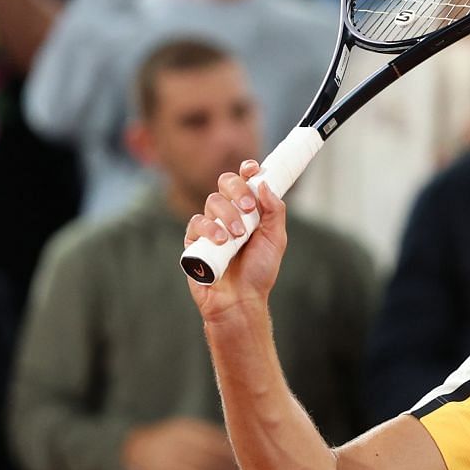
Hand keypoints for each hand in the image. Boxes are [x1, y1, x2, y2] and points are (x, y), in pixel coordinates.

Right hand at [121, 416, 240, 469]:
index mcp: (183, 429)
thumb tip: (234, 446)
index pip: (210, 436)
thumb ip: (204, 437)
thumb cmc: (167, 442)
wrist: (133, 451)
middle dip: (226, 462)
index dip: (227, 447)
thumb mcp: (182, 432)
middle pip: (206, 452)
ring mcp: (169, 457)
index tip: (244, 454)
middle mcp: (176, 441)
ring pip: (199, 468)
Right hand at [185, 159, 288, 320]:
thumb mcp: (275, 239)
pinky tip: (221, 241)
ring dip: (227, 214)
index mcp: (248, 210)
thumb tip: (263, 182)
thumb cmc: (259, 272)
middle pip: (225, 183)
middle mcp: (228, 214)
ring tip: (238, 236)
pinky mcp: (194, 240)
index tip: (252, 169)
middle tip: (248, 208)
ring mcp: (210, 226)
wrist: (241, 300)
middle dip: (237, 190)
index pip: (244, 181)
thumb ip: (274, 210)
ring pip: (212, 201)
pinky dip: (209, 228)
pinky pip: (196, 222)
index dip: (247, 171)